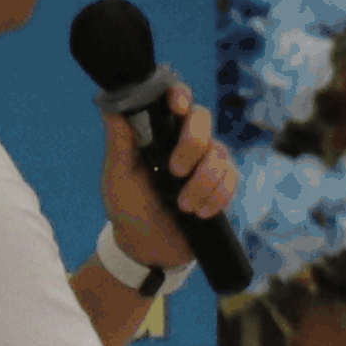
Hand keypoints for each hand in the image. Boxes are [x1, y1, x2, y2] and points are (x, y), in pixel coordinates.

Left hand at [98, 81, 234, 276]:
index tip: (177, 107)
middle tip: (175, 171)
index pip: (175, 101)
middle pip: (203, 119)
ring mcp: (207, 162)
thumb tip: (113, 110)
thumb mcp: (118, 179)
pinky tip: (200, 212)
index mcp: (159, 133)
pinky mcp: (223, 185)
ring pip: (220, 153)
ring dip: (202, 182)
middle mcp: (186, 142)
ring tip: (184, 207)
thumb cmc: (129, 208)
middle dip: (193, 144)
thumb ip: (119, 145)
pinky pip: (232, 179)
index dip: (180, 96)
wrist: (149, 248)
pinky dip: (216, 197)